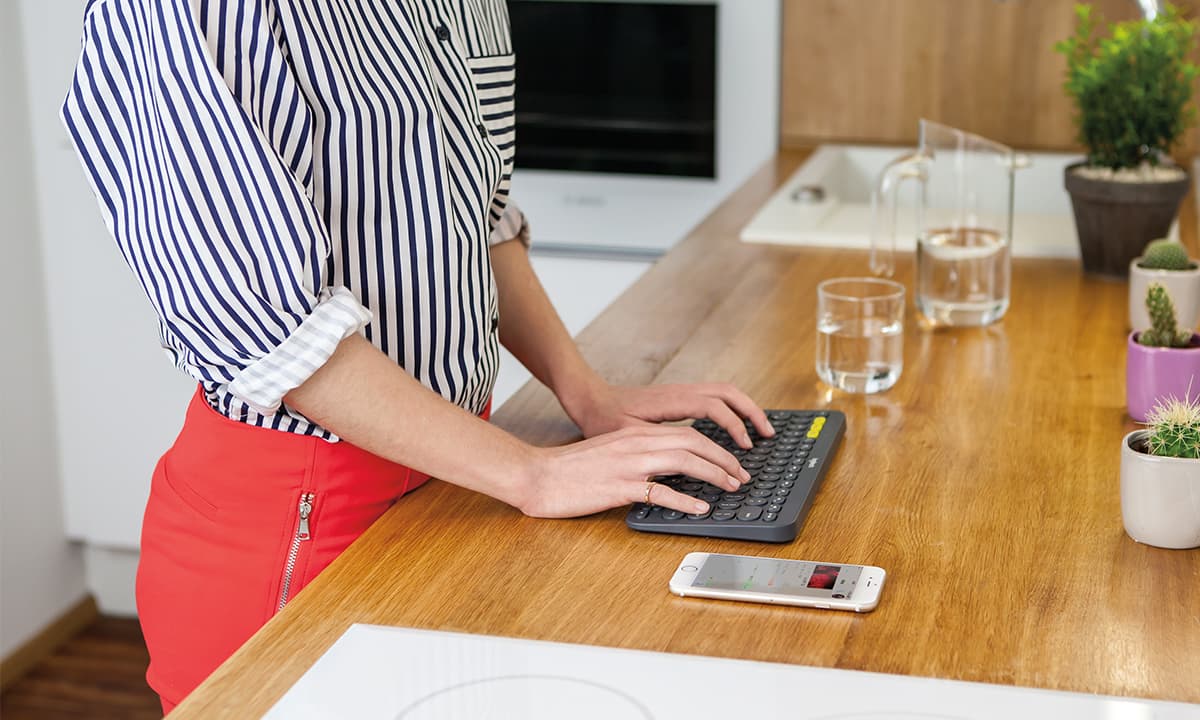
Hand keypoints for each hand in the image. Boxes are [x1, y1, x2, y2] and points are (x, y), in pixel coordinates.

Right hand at [516, 425, 752, 517]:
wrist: (536, 474)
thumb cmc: (570, 469)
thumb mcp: (611, 453)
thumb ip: (639, 456)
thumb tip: (669, 470)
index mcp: (636, 435)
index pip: (688, 434)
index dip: (716, 448)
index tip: (732, 463)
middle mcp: (636, 444)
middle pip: (694, 443)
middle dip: (724, 459)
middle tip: (741, 475)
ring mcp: (629, 465)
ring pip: (684, 462)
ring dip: (714, 474)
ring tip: (731, 487)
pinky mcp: (619, 487)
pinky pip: (660, 492)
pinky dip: (685, 500)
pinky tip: (700, 508)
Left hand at [569, 382, 774, 448]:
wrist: (589, 399)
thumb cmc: (602, 418)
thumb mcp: (625, 435)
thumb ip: (653, 446)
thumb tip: (682, 463)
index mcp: (671, 400)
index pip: (713, 407)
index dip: (733, 426)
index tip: (744, 447)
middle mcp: (680, 391)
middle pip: (728, 392)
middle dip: (751, 412)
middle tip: (768, 434)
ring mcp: (681, 391)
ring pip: (724, 392)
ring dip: (745, 408)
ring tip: (760, 430)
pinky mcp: (680, 396)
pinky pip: (715, 396)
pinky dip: (732, 408)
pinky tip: (736, 426)